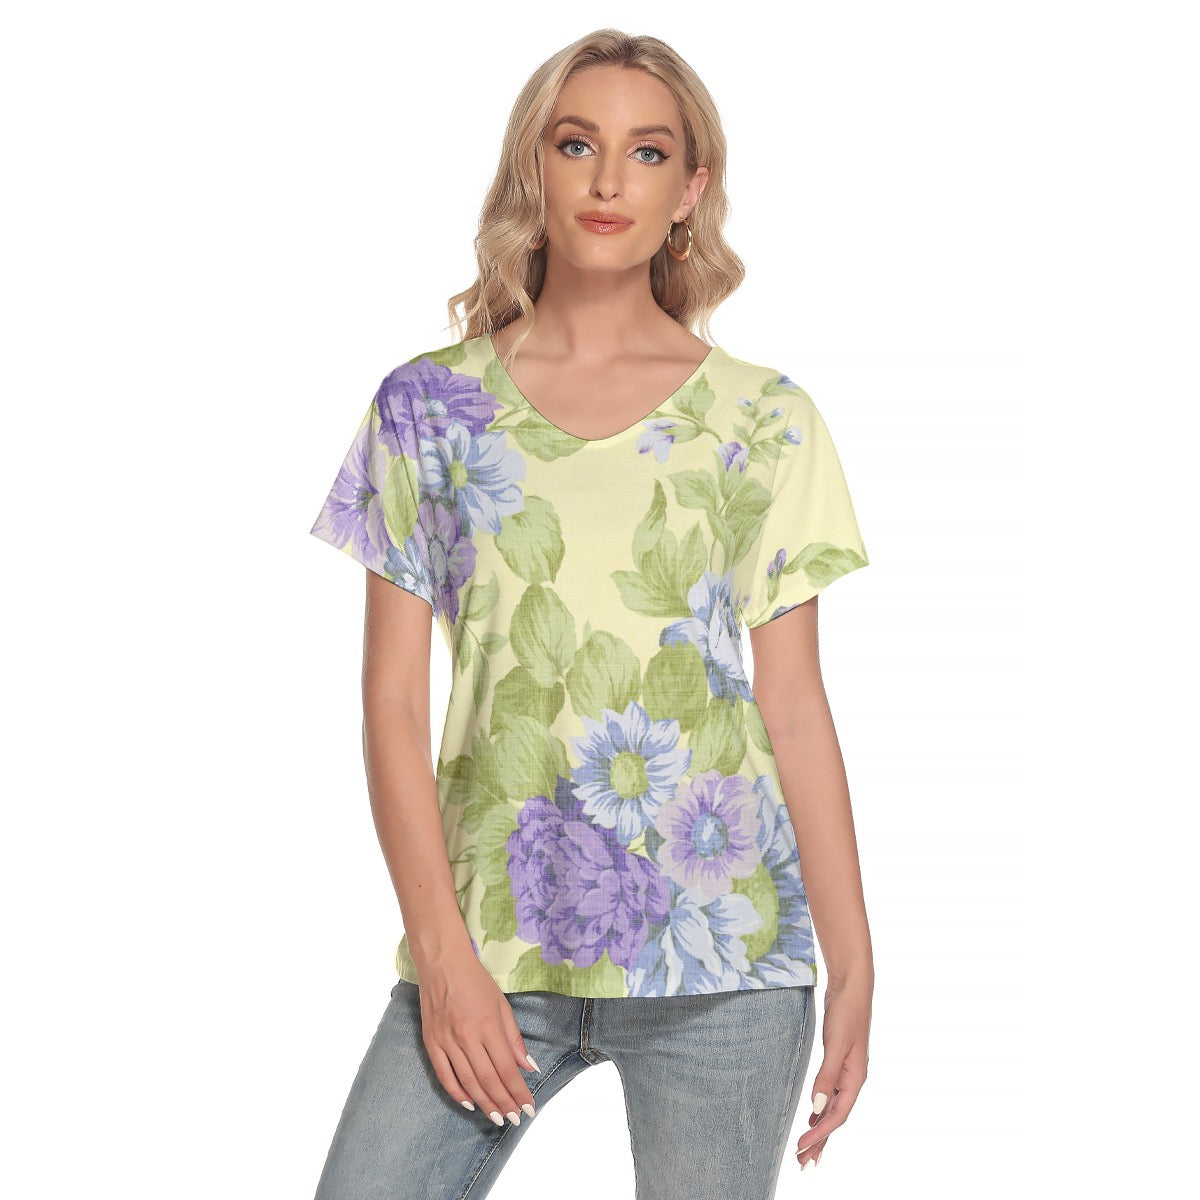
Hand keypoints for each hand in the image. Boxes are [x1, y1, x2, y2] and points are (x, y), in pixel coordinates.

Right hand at [416, 952, 539, 1126]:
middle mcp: (467, 1037)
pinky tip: (470, 1103)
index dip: (518, 1092)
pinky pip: (444, 1075)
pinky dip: (457, 1093)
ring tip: (498, 1118)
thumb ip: (514, 1038)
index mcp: (488, 1026)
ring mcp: (447, 1041)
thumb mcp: (502, 1005)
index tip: (529, 1107)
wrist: (442, 963)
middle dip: (504, 1103)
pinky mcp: (431, 1042)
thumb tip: (528, 1067)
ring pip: (468, 1082)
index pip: (506, 1069)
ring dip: (484, 1104)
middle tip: (516, 1119)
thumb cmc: (476, 981)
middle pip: (488, 1080)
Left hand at [795, 974, 871, 1167]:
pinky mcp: (838, 1061)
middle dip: (820, 1141)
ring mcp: (846, 1070)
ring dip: (820, 1128)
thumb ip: (827, 1075)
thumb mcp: (836, 1044)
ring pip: (832, 1107)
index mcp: (856, 1078)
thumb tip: (816, 1106)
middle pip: (835, 1117)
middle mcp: (853, 1078)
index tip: (802, 1148)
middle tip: (803, 1162)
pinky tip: (813, 1115)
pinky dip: (821, 1108)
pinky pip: (830, 1093)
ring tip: (807, 1148)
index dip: (820, 1134)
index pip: (837, 1115)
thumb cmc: (846, 1012)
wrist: (851, 986)